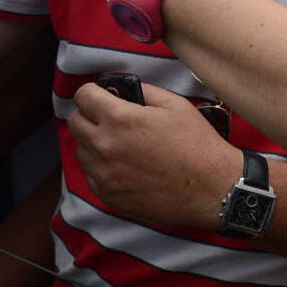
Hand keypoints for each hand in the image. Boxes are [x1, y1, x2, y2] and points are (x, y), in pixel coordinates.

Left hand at [62, 81, 240, 230]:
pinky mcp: (109, 197)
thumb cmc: (197, 146)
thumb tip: (123, 89)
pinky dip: (101, 168)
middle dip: (89, 114)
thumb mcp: (175, 105)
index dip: (93, 91)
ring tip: (118, 144)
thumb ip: (143, 91)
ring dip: (93, 142)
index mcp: (120, 120)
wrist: (212, 189)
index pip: (83, 96)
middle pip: (75, 122)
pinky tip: (123, 166)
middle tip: (109, 117)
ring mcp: (105, 175)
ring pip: (81, 150)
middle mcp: (105, 147)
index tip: (102, 95)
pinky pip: (91, 175)